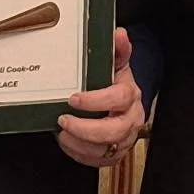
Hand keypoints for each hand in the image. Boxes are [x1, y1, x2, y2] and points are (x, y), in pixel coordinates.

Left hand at [58, 28, 143, 168]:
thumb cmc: (117, 85)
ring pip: (104, 149)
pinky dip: (80, 154)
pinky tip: (68, 142)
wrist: (126, 106)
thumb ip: (117, 50)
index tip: (74, 98)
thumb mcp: (117, 65)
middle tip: (64, 120)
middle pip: (113, 131)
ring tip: (62, 132)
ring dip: (79, 143)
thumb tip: (119, 33)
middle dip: (85, 129)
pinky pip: (98, 161)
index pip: (118, 99)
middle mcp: (131, 120)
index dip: (96, 100)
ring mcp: (124, 140)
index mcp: (131, 96)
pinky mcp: (115, 154)